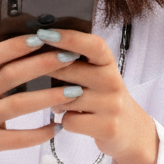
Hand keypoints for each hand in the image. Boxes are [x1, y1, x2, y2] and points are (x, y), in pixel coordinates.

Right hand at [0, 33, 80, 163]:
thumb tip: (4, 31)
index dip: (15, 45)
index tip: (41, 36)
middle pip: (9, 76)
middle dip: (42, 65)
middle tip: (69, 57)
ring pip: (17, 106)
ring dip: (47, 97)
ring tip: (74, 92)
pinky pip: (17, 138)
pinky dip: (39, 133)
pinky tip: (57, 127)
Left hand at [43, 29, 158, 163]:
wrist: (131, 131)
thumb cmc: (103, 98)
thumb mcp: (97, 75)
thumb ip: (77, 63)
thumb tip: (40, 46)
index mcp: (109, 64)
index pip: (93, 45)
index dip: (68, 38)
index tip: (44, 32)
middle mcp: (113, 82)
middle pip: (70, 71)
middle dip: (47, 71)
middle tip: (33, 70)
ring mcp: (112, 106)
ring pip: (65, 98)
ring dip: (55, 102)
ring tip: (63, 103)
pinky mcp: (107, 127)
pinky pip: (69, 121)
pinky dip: (65, 121)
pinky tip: (73, 118)